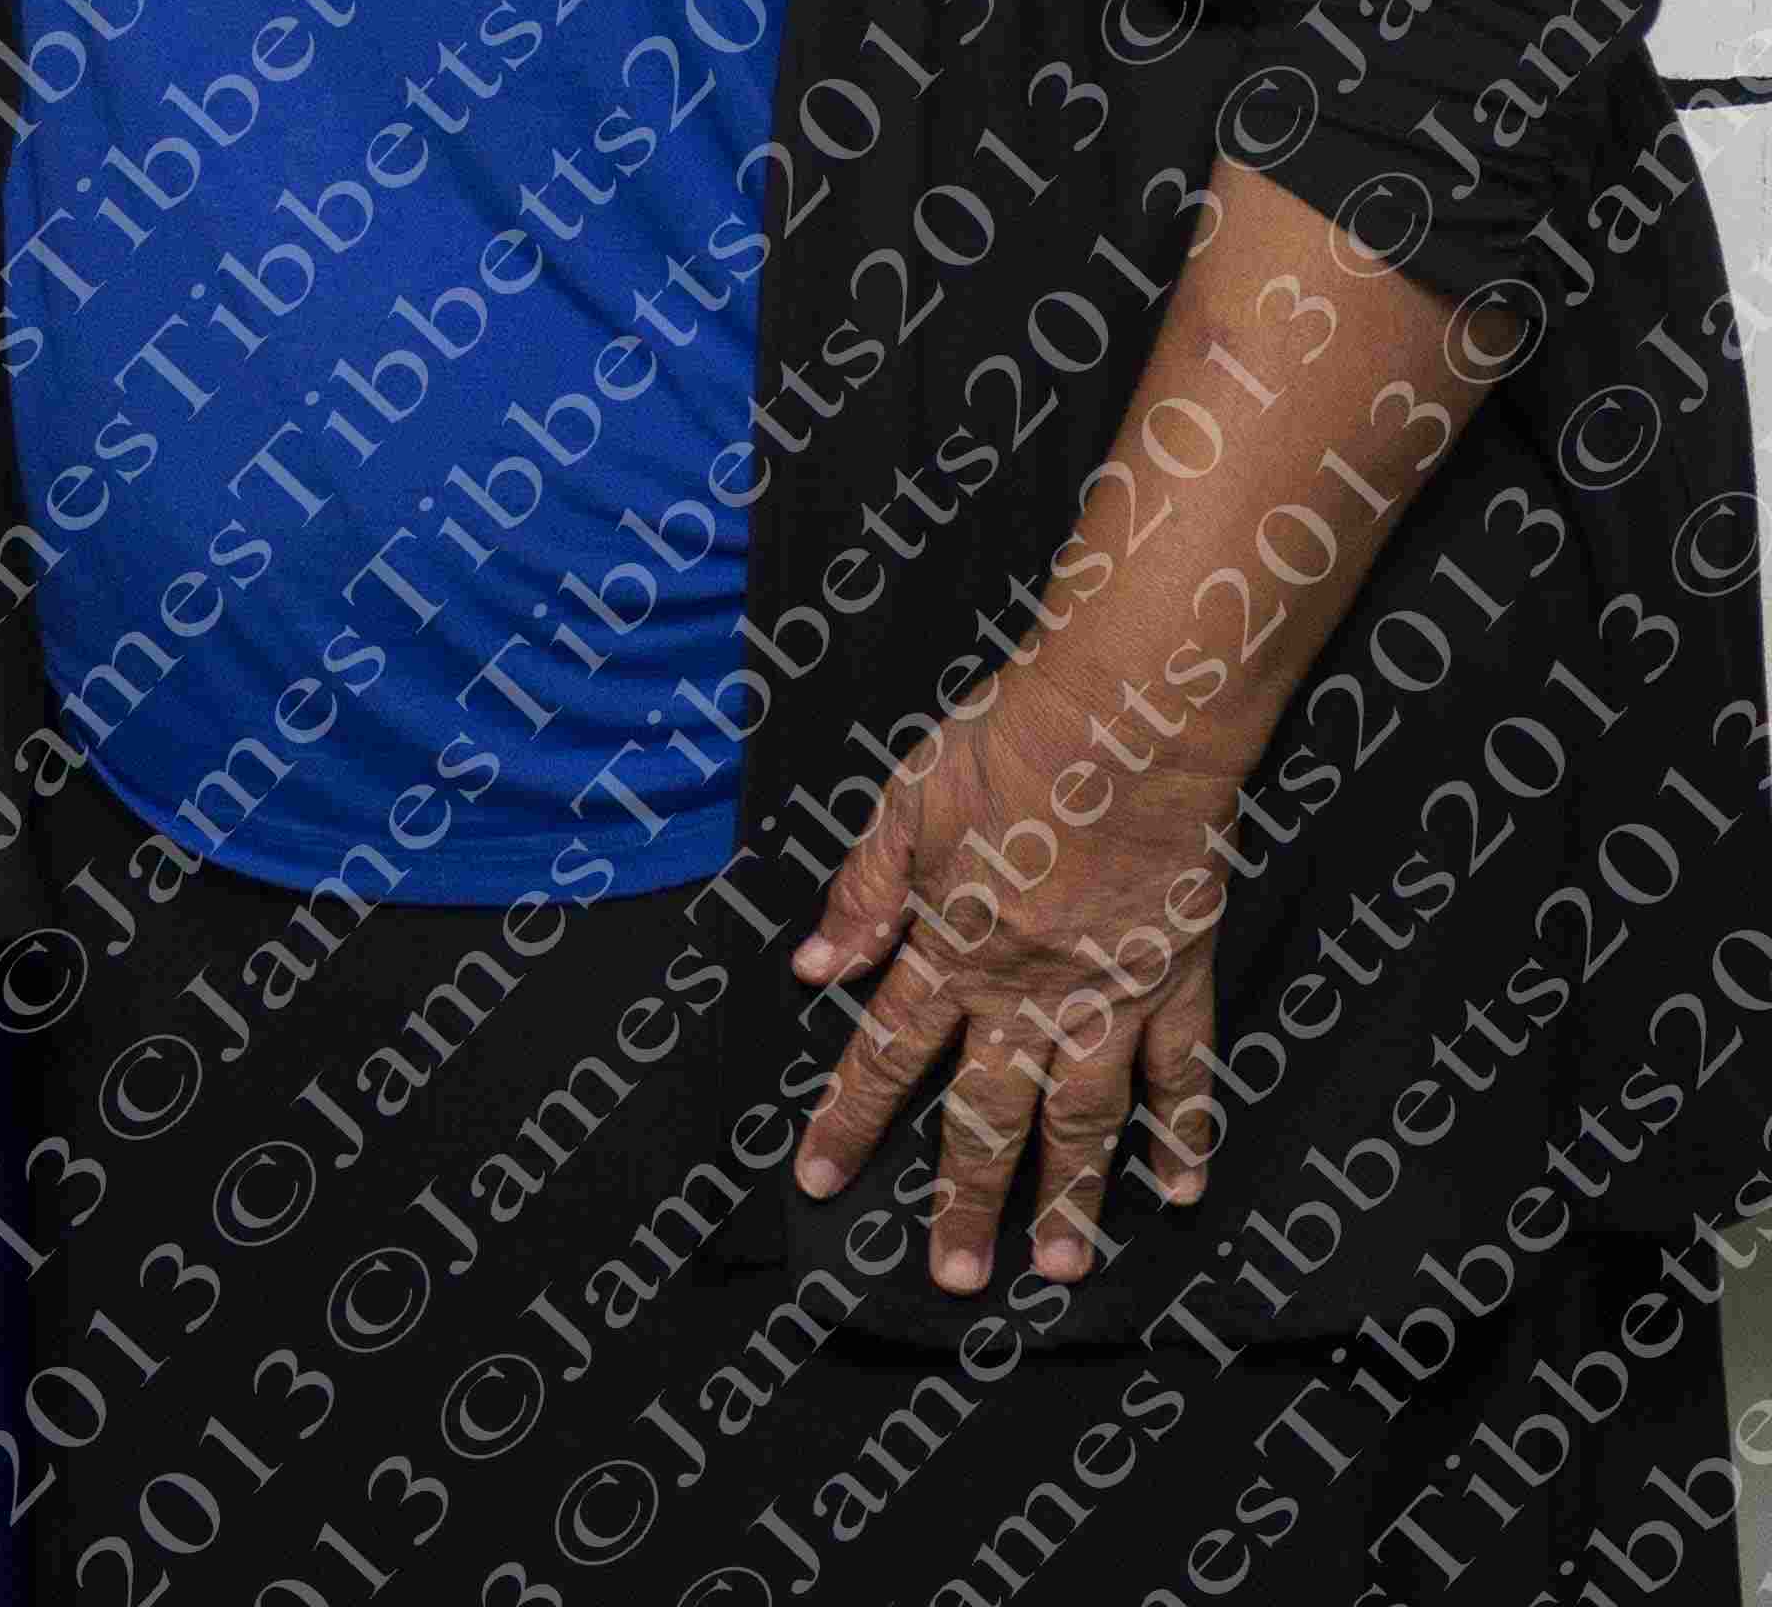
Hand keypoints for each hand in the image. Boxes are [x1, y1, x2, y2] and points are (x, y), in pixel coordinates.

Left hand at [787, 652, 1229, 1292]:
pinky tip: (1180, 1187)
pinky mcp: (1174, 978)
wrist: (1124, 721)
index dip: (847, 1121)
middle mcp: (1025, 992)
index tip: (817, 1180)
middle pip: (986, 1116)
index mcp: (951, 948)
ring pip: (1084, 1119)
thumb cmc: (1010, 743)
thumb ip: (865, 890)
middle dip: (964, 1202)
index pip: (884, 1055)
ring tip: (1062, 1266)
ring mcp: (1105, 996)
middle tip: (954, 1277)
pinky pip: (1182, 1073)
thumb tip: (814, 963)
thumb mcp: (906, 801)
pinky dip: (1185, 1132)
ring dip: (1071, 1198)